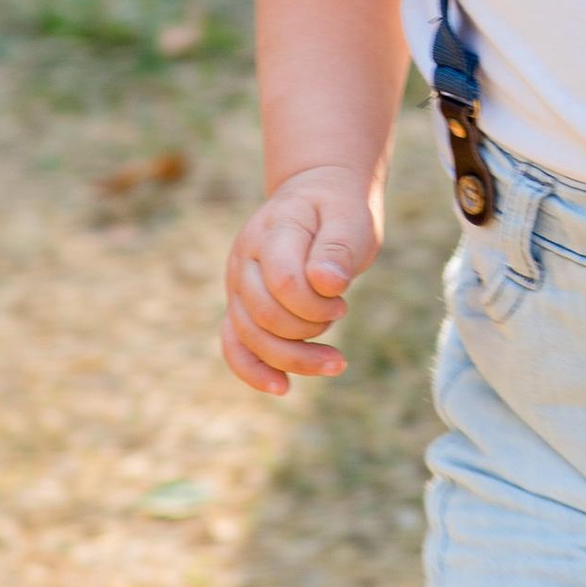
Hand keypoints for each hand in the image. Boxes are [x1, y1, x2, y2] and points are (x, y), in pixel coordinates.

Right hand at [222, 166, 382, 394]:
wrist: (317, 198)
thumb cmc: (338, 211)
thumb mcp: (350, 218)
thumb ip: (338, 248)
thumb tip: (327, 283)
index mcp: (272, 231)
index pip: (283, 282)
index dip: (315, 302)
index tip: (342, 296)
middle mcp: (244, 259)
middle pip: (266, 315)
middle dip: (310, 327)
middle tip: (341, 311)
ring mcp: (237, 285)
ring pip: (251, 337)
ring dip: (296, 357)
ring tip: (336, 361)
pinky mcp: (241, 307)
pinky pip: (235, 346)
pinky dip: (255, 371)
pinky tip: (283, 388)